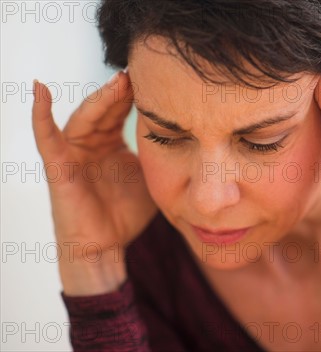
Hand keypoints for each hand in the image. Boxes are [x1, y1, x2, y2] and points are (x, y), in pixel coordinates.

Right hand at [32, 71, 156, 294]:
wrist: (106, 247)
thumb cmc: (127, 214)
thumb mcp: (151, 178)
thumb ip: (161, 157)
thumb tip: (189, 139)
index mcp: (111, 144)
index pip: (122, 112)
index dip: (136, 95)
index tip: (159, 78)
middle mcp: (90, 144)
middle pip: (104, 109)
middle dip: (122, 91)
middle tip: (142, 72)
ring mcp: (72, 153)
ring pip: (84, 117)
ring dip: (100, 98)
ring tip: (119, 80)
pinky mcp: (58, 166)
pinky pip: (46, 137)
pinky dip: (39, 113)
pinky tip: (40, 89)